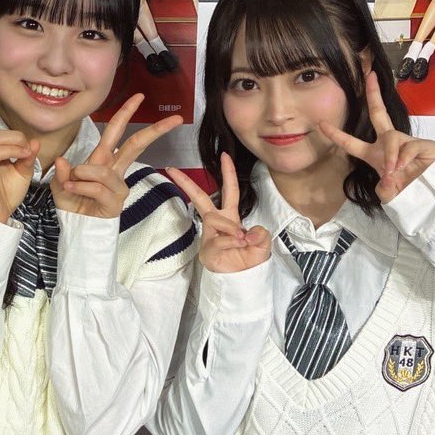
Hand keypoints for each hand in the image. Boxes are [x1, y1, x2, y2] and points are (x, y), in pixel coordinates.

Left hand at [51, 93, 181, 218]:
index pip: (117, 131)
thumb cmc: (72, 203)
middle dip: (155, 130)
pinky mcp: (116, 202)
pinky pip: (98, 188)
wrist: (75, 228)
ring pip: (104, 171)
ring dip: (83, 174)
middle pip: (136, 145)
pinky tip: (74, 190)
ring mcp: (118, 186)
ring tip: (71, 182)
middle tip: (175, 119)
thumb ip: (62, 172)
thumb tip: (64, 160)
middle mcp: (115, 170)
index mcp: (103, 159)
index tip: (140, 96)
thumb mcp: (60, 184)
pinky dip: (82, 188)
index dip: (126, 113)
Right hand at [165, 154, 269, 273]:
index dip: (228, 173)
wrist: (244, 280)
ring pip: (214, 218)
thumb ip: (261, 234)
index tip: (224, 154)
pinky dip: (232, 242)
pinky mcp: (207, 250)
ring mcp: (209, 236)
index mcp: (231, 217)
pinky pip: (219, 239)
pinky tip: (239, 246)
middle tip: (171, 169)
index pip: (229, 190)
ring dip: (230, 227)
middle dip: (187, 183)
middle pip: (200, 198)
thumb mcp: (263, 243)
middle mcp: (217, 223)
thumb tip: (249, 232)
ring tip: (242, 240)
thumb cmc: (250, 259)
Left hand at [319, 68, 434, 202]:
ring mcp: (406, 141)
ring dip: (390, 157)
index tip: (320, 124)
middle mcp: (388, 142)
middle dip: (373, 94)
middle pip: (378, 113)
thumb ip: (384, 189)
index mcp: (374, 153)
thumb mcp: (388, 192)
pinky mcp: (424, 145)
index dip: (335, 134)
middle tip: (369, 76)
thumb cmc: (405, 190)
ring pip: (392, 139)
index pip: (351, 142)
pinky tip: (406, 168)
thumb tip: (388, 181)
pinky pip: (409, 147)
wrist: (428, 194)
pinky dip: (404, 159)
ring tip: (393, 172)